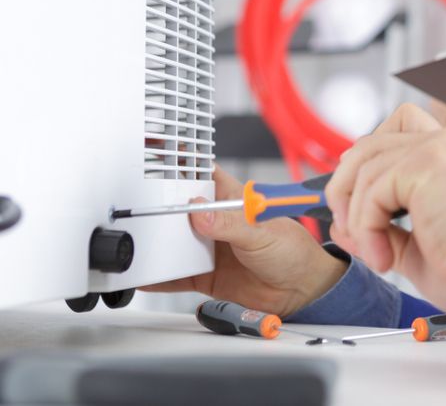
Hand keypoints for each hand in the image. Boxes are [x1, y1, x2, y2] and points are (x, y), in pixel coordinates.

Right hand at [142, 166, 347, 317]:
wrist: (302, 290)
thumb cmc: (292, 251)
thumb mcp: (262, 232)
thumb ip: (230, 224)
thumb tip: (200, 214)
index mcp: (231, 199)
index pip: (200, 176)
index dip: (178, 167)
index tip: (153, 162)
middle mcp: (215, 222)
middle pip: (177, 210)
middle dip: (157, 209)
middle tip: (135, 210)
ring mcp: (208, 248)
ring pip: (172, 242)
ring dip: (156, 244)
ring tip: (135, 243)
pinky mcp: (204, 274)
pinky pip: (175, 276)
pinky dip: (159, 277)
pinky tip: (144, 275)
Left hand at [326, 103, 445, 316]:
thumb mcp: (417, 247)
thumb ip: (381, 229)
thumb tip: (341, 225)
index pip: (394, 132)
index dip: (365, 164)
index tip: (356, 205)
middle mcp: (444, 142)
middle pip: (369, 144)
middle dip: (346, 188)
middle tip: (351, 232)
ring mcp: (436, 147)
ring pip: (363, 168)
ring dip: (357, 218)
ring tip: (378, 256)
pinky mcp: (426, 163)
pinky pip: (371, 190)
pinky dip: (366, 228)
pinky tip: (384, 258)